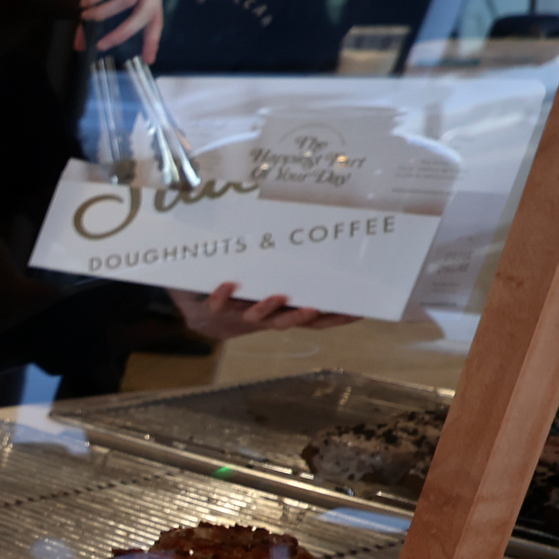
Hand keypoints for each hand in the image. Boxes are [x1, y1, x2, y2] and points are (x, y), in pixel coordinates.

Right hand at [76, 0, 163, 61]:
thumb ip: (97, 17)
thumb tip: (80, 46)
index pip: (157, 17)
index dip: (153, 39)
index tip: (148, 59)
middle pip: (145, 11)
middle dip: (124, 31)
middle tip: (103, 44)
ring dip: (103, 11)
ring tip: (85, 13)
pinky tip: (85, 0)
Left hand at [167, 284, 359, 340]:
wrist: (200, 310)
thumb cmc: (244, 292)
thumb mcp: (270, 279)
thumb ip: (292, 267)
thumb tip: (323, 236)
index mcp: (283, 310)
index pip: (315, 319)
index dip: (335, 318)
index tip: (358, 311)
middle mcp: (265, 316)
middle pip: (289, 323)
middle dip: (302, 317)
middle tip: (315, 308)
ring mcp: (239, 314)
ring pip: (257, 318)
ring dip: (267, 309)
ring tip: (277, 297)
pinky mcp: (215, 310)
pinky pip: (219, 305)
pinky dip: (223, 295)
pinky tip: (229, 284)